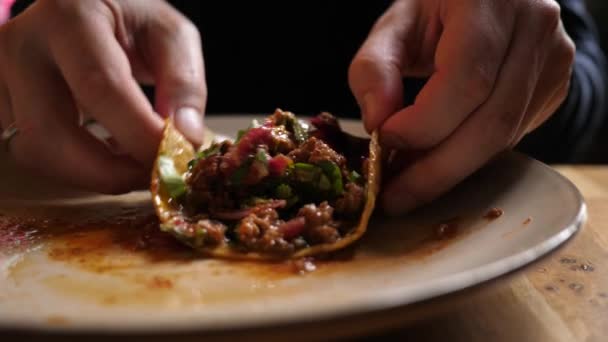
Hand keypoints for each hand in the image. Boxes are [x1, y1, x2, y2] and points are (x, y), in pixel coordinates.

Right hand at [0, 0, 205, 193]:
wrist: (84, 8)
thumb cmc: (130, 21)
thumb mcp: (170, 35)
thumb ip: (184, 82)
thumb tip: (184, 137)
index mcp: (69, 17)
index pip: (100, 87)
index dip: (138, 134)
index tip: (173, 159)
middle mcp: (21, 46)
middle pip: (51, 132)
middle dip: (110, 171)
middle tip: (154, 175)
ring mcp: (1, 78)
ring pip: (37, 152)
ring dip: (93, 173)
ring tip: (135, 161)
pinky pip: (32, 155)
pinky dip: (76, 167)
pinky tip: (107, 154)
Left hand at [349, 0, 574, 214]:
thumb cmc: (434, 7)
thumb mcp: (394, 25)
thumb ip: (374, 67)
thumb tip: (377, 124)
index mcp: (490, 0)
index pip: (467, 78)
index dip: (424, 123)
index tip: (384, 143)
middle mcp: (534, 26)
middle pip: (491, 121)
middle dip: (436, 170)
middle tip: (394, 197)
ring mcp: (553, 58)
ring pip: (503, 136)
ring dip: (450, 169)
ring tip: (408, 183)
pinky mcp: (555, 86)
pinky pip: (511, 136)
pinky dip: (469, 156)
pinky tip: (437, 161)